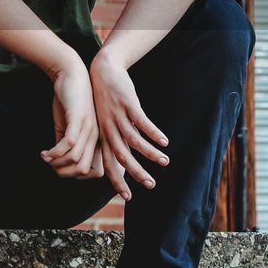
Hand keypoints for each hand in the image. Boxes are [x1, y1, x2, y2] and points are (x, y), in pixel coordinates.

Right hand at [40, 58, 104, 178]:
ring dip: (56, 163)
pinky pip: (68, 144)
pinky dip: (54, 153)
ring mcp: (88, 127)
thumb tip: (58, 163)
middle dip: (64, 172)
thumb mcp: (68, 126)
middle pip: (84, 170)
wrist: (70, 73)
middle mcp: (95, 136)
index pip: (96, 172)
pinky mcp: (78, 118)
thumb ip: (66, 144)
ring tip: (45, 157)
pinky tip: (44, 152)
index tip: (60, 169)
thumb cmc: (69, 100)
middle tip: (50, 165)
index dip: (76, 176)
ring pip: (75, 159)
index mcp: (96, 139)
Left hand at [89, 48, 168, 200]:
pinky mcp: (128, 104)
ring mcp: (118, 116)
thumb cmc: (106, 100)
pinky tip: (164, 141)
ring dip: (150, 153)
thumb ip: (115, 140)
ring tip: (165, 161)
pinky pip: (141, 121)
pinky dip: (153, 132)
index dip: (117, 181)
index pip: (109, 164)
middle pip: (122, 156)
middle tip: (151, 184)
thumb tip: (125, 161)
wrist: (103, 71)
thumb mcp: (106, 122)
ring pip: (134, 140)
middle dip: (137, 172)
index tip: (128, 197)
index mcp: (103, 136)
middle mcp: (109, 129)